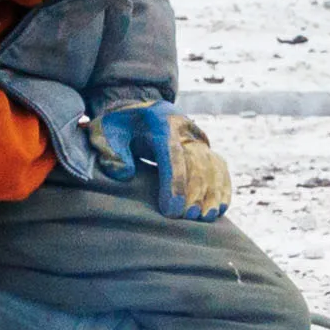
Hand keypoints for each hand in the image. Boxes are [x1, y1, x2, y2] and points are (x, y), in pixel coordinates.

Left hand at [90, 106, 233, 218]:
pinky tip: (221, 207)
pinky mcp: (205, 148)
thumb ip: (111, 151)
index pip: (172, 154)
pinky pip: (219, 167)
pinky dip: (222, 186)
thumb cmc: (119, 126)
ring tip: (207, 217)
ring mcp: (197, 138)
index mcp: (161, 124)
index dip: (174, 183)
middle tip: (189, 218)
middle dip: (195, 191)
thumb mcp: (106, 132)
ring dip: (213, 192)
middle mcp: (184, 130)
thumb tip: (124, 174)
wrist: (140, 111)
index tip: (172, 211)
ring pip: (212, 165)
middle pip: (197, 162)